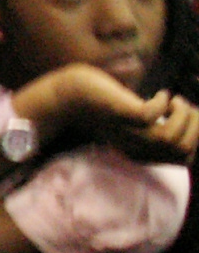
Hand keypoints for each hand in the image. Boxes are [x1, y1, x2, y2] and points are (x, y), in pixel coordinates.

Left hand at [15, 66, 197, 160]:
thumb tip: (191, 115)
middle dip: (196, 125)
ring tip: (174, 100)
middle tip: (185, 106)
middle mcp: (137, 147)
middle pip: (184, 149)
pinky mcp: (119, 114)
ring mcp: (127, 131)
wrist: (66, 97)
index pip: (185, 158)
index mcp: (143, 152)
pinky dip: (163, 104)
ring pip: (172, 138)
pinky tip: (160, 94)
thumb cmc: (105, 105)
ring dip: (183, 115)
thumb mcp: (135, 120)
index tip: (193, 116)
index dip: (197, 137)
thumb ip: (157, 125)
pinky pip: (151, 117)